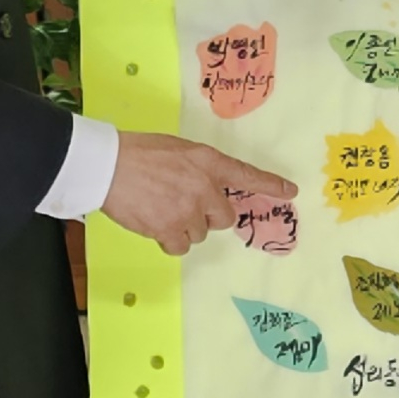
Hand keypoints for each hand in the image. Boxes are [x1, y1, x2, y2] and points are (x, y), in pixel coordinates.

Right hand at [100, 131, 295, 258]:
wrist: (108, 165)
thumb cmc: (138, 153)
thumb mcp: (177, 150)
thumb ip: (198, 169)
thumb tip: (203, 191)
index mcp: (207, 162)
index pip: (246, 175)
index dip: (270, 184)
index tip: (291, 192)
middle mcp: (205, 187)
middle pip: (224, 218)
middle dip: (206, 216)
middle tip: (180, 204)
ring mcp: (189, 211)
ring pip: (200, 234)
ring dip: (184, 227)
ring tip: (159, 208)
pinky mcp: (170, 230)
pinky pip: (180, 247)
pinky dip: (169, 240)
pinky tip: (154, 223)